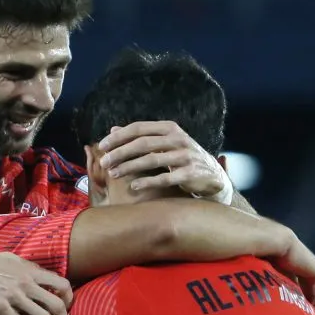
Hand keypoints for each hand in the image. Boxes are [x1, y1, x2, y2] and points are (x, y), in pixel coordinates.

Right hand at [0, 250, 72, 314]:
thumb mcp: (10, 259)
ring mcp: (15, 297)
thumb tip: (40, 275)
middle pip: (57, 304)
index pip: (62, 284)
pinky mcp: (2, 310)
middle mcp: (27, 283)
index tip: (67, 307)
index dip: (69, 298)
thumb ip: (27, 267)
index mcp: (31, 270)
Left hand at [98, 122, 229, 198]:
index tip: (102, 146)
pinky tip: (133, 186)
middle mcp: (179, 139)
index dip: (119, 137)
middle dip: (120, 153)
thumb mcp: (163, 143)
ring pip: (151, 160)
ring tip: (113, 174)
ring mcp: (185, 156)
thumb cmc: (182, 157)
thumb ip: (139, 136)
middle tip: (104, 162)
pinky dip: (147, 182)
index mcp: (170, 128)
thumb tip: (113, 129)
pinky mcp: (190, 174)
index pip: (139, 128)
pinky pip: (164, 178)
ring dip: (129, 167)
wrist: (212, 175)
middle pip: (143, 143)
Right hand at [266, 229, 314, 312]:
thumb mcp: (263, 274)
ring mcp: (311, 268)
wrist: (275, 243)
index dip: (291, 300)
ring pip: (314, 290)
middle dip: (303, 305)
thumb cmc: (262, 257)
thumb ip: (264, 285)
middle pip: (305, 289)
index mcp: (287, 266)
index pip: (292, 286)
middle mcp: (300, 267)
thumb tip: (255, 302)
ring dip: (312, 305)